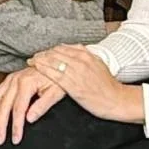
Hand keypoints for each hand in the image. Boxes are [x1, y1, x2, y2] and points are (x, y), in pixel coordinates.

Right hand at [0, 68, 64, 143]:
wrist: (56, 63)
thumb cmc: (57, 77)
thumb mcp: (56, 92)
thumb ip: (42, 106)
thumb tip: (30, 118)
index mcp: (27, 83)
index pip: (18, 109)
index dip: (16, 126)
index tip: (16, 138)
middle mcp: (15, 80)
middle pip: (4, 106)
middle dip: (0, 125)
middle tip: (0, 140)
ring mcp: (10, 79)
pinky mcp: (9, 79)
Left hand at [26, 45, 141, 122]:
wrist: (116, 100)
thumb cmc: (108, 86)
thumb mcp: (98, 65)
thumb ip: (86, 57)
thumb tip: (76, 52)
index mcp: (87, 55)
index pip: (64, 48)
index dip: (51, 50)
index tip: (44, 53)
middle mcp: (81, 60)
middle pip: (56, 52)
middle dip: (43, 54)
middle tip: (34, 57)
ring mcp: (77, 72)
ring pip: (53, 61)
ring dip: (40, 60)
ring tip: (31, 62)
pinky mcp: (73, 85)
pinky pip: (55, 74)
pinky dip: (44, 70)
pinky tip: (36, 69)